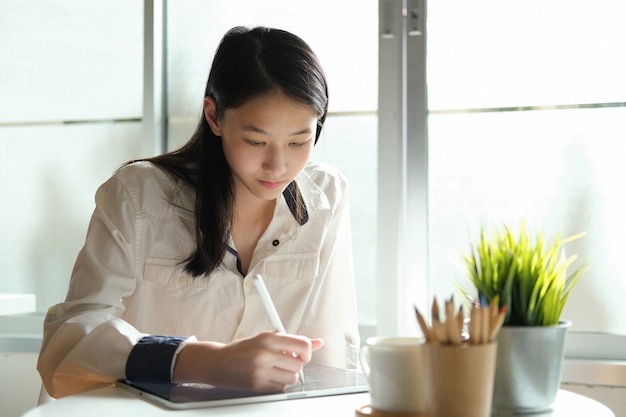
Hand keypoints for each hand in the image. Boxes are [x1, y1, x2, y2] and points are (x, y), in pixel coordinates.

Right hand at [173, 332, 323, 390]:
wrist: (217, 362)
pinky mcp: (257, 385)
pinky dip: (278, 384)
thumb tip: (318, 342)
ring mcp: (260, 370)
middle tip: (286, 361)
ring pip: (292, 378)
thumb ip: (293, 341)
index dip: (307, 351)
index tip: (302, 353)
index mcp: (269, 338)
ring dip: (288, 375)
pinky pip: (280, 388)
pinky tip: (267, 377)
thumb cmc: (242, 349)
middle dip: (296, 364)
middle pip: (299, 364)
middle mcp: (265, 353)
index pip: (303, 345)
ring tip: (276, 369)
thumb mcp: (266, 338)